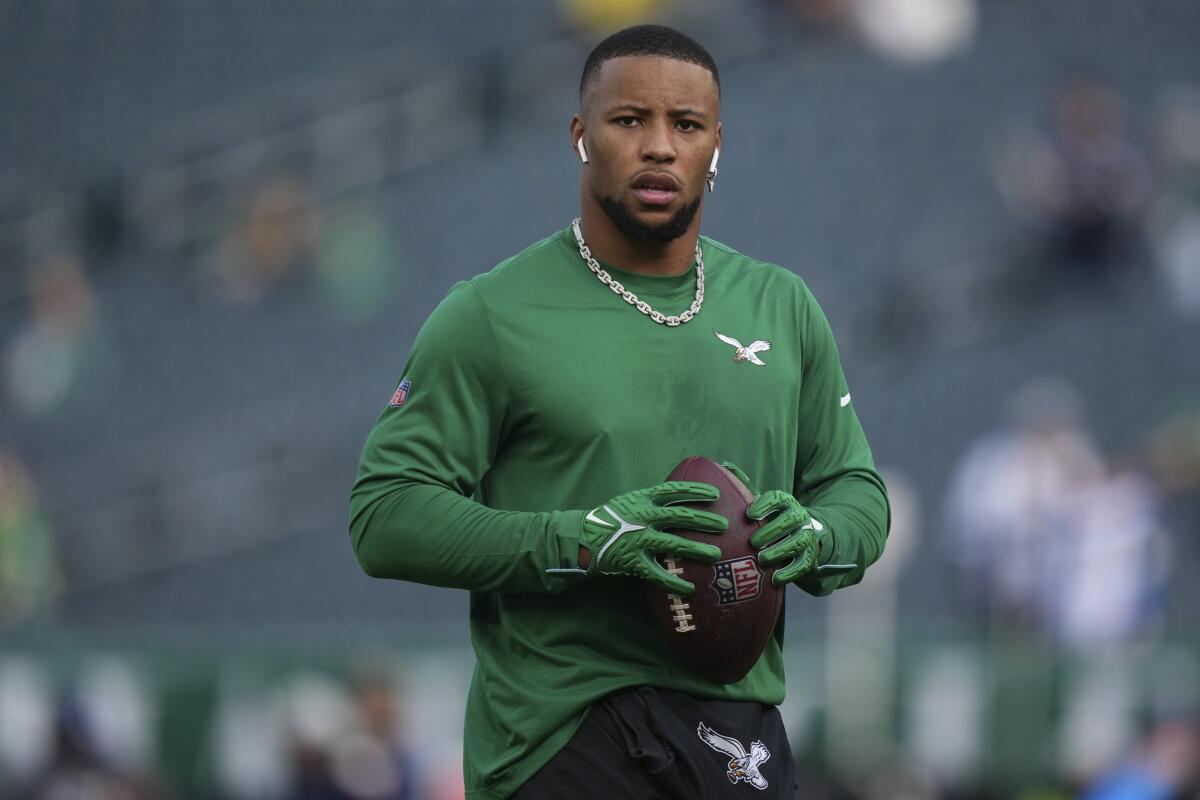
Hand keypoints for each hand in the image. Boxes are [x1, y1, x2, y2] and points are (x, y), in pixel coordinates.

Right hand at [580, 482, 725, 594]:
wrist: (583, 537)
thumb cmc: (611, 517)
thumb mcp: (630, 500)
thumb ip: (653, 501)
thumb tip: (681, 498)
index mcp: (642, 499)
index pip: (674, 490)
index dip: (696, 491)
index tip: (715, 495)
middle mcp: (642, 517)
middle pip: (679, 516)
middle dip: (704, 521)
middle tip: (723, 526)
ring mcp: (638, 539)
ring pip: (673, 544)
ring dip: (696, 549)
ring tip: (715, 554)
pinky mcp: (633, 560)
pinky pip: (657, 574)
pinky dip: (673, 582)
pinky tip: (689, 588)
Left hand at [722, 462, 856, 585]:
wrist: (804, 537)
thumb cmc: (773, 518)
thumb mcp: (761, 503)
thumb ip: (745, 486)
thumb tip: (725, 464)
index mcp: (785, 502)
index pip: (778, 498)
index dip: (765, 505)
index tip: (749, 514)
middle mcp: (799, 517)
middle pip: (790, 520)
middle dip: (772, 530)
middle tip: (754, 542)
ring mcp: (806, 537)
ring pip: (798, 542)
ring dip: (780, 551)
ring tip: (762, 559)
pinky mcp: (809, 557)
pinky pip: (803, 565)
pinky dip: (790, 572)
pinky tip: (775, 578)